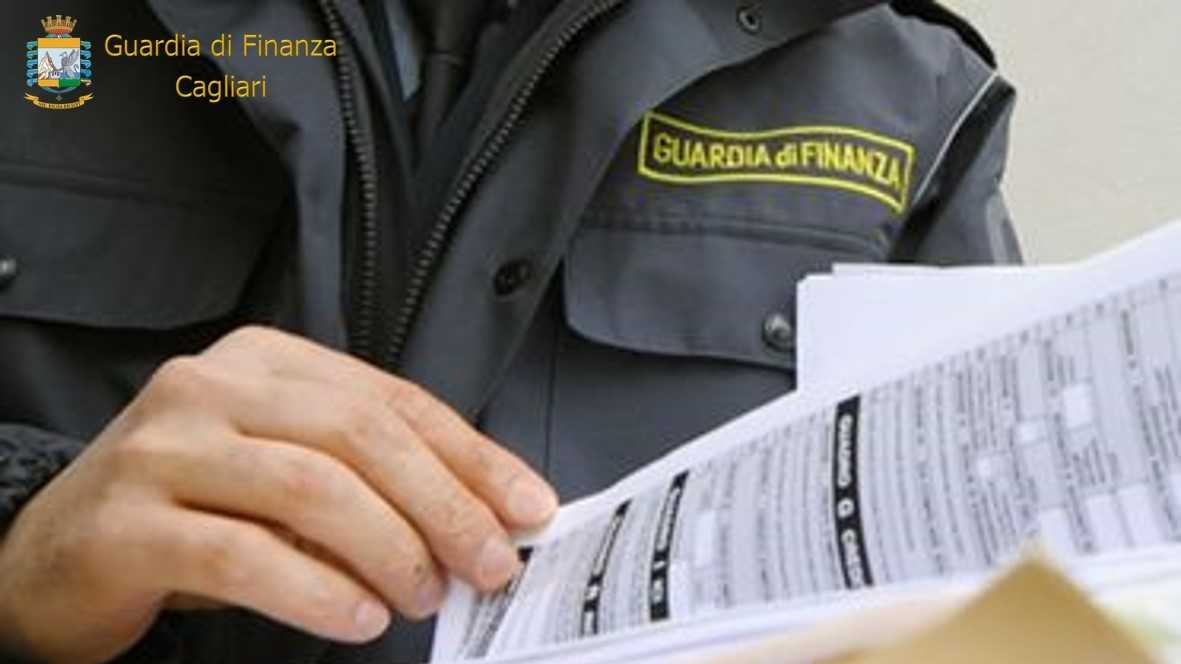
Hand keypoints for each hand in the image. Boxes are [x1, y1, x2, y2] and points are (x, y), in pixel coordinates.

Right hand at [0, 327, 556, 663]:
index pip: (392, 400)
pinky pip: (244, 554)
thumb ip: (371, 478)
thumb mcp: (288, 472)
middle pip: (359, 435)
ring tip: (424, 595)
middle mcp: (213, 388)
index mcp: (266, 362)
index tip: (527, 508)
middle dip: (443, 503)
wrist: (57, 552)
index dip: (471, 456)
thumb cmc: (195, 508)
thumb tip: (481, 517)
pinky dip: (317, 590)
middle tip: (488, 562)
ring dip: (389, 547)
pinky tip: (359, 617)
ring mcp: (164, 448)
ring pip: (310, 487)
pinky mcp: (129, 522)